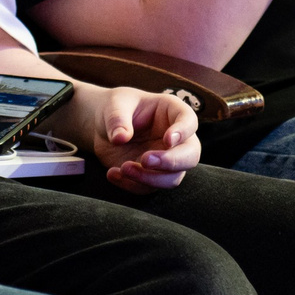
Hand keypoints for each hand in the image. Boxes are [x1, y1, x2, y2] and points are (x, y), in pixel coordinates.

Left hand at [58, 83, 197, 192]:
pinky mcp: (152, 176)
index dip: (183, 132)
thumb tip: (120, 138)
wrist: (103, 127)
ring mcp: (166, 160)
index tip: (168, 139)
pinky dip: (131, 184)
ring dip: (150, 178)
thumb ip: (117, 119)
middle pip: (191, 155)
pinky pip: (148, 188)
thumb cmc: (115, 108)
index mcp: (172, 112)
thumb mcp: (113, 106)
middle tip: (146, 160)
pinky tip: (113, 173)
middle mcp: (176, 139)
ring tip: (123, 167)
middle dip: (172, 162)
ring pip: (172, 178)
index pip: (189, 121)